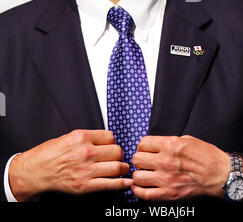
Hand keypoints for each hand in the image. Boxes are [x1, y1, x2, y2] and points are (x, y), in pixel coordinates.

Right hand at [9, 129, 131, 200]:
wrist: (36, 171)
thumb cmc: (50, 153)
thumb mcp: (69, 137)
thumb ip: (88, 138)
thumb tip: (105, 141)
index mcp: (82, 137)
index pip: (110, 136)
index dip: (113, 141)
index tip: (113, 145)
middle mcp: (86, 152)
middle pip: (116, 151)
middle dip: (119, 154)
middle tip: (119, 157)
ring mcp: (86, 170)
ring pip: (117, 167)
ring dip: (123, 168)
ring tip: (123, 168)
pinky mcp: (85, 185)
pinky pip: (110, 184)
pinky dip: (121, 183)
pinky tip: (126, 181)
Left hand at [131, 135, 231, 200]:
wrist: (220, 174)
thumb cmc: (207, 156)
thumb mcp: (187, 140)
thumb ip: (169, 142)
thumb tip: (156, 145)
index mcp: (170, 145)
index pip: (143, 143)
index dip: (142, 146)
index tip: (145, 149)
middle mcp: (165, 161)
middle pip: (137, 159)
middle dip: (140, 159)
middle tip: (145, 162)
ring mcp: (166, 179)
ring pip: (137, 177)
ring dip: (139, 175)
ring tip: (144, 174)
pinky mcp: (169, 194)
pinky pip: (144, 194)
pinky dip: (139, 191)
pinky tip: (140, 187)